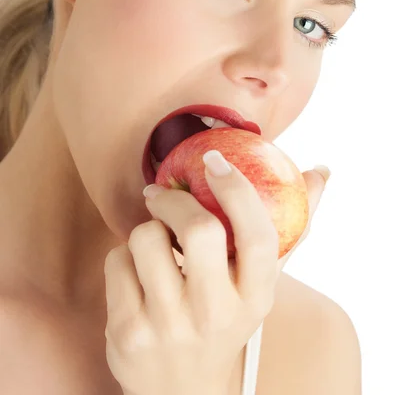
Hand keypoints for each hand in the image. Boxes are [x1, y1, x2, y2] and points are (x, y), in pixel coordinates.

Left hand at [104, 154, 327, 394]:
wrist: (179, 391)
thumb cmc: (221, 322)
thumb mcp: (255, 287)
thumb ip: (284, 231)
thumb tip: (319, 173)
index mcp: (255, 298)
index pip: (257, 237)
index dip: (238, 190)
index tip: (214, 161)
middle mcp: (216, 314)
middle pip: (198, 229)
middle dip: (174, 200)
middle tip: (161, 194)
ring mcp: (170, 326)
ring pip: (146, 238)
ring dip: (146, 230)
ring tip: (153, 248)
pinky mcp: (128, 332)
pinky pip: (117, 260)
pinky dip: (124, 256)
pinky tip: (136, 277)